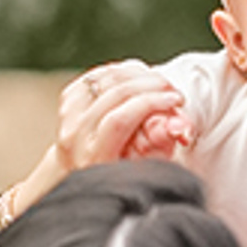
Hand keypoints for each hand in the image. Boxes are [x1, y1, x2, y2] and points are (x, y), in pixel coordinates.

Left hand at [56, 60, 193, 173]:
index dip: (151, 103)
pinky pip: (97, 75)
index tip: (176, 100)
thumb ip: (162, 143)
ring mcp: (68, 118)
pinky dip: (120, 71)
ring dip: (138, 74)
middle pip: (114, 93)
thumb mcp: (148, 167)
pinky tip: (138, 79)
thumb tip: (179, 124)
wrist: (89, 175)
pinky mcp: (68, 102)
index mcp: (93, 158)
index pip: (119, 119)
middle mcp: (75, 137)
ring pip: (105, 78)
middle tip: (172, 90)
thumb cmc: (124, 174)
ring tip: (160, 84)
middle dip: (150, 84)